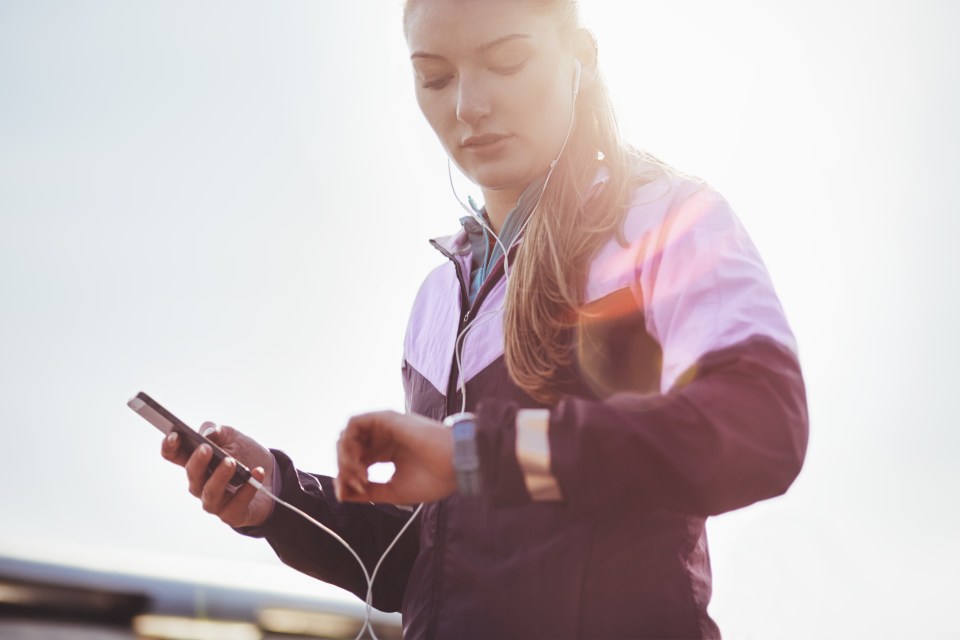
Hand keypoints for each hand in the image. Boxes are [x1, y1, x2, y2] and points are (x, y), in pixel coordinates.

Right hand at [160, 422, 275, 527]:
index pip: (175, 456)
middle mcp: (201, 484)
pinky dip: (248, 488)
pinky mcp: (232, 514)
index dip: (170, 447)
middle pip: (193, 474)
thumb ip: (218, 431)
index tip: (174, 435)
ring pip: (211, 492)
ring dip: (220, 476)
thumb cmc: (246, 455)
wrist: (273, 476)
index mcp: (196, 462)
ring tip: (231, 462)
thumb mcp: (233, 437)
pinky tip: (257, 473)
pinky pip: (237, 504)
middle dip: (198, 461)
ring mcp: (215, 502)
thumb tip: (208, 432)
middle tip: (207, 448)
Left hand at [336, 411, 455, 504]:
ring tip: (358, 474)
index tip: (347, 494)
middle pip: (350, 449)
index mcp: (388, 453)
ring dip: (345, 456)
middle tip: (356, 485)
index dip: (346, 478)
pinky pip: (354, 423)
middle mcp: (384, 438)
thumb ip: (368, 492)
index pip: (357, 462)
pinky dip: (349, 441)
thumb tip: (341, 495)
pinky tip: (356, 459)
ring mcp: (384, 427)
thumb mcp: (393, 490)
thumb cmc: (433, 479)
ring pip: (349, 435)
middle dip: (345, 469)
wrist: (456, 465)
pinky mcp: (386, 418)